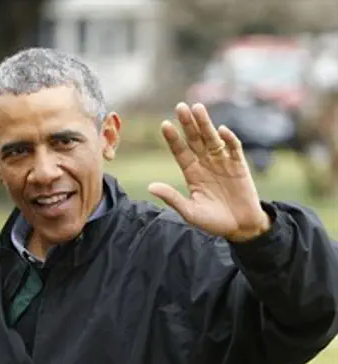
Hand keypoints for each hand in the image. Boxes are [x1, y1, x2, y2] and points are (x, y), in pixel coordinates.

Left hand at [148, 102, 271, 241]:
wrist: (241, 228)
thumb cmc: (214, 222)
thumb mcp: (190, 212)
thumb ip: (172, 198)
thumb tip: (150, 187)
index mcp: (192, 173)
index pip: (180, 151)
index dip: (173, 139)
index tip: (164, 124)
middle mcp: (206, 163)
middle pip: (195, 140)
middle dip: (188, 123)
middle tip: (180, 106)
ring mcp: (223, 163)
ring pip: (212, 139)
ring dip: (205, 124)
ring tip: (197, 108)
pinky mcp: (240, 166)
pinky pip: (234, 149)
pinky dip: (229, 139)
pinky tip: (221, 130)